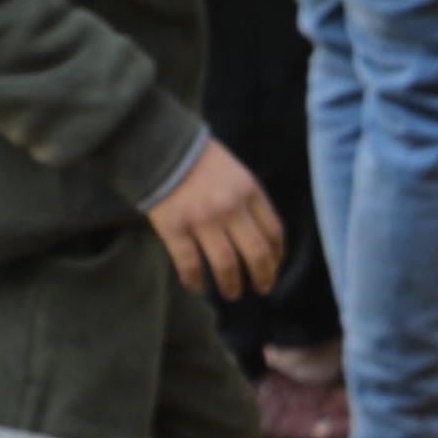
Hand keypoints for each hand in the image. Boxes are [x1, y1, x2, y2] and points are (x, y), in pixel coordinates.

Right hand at [142, 134, 284, 301]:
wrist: (159, 144)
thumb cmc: (199, 160)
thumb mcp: (236, 172)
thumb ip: (248, 200)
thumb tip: (260, 237)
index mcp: (250, 191)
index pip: (274, 232)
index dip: (277, 256)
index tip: (274, 267)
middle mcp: (230, 207)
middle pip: (256, 253)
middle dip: (263, 277)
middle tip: (262, 289)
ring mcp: (202, 219)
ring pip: (226, 264)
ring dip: (232, 284)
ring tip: (232, 294)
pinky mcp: (175, 228)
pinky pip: (189, 263)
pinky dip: (194, 280)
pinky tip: (195, 286)